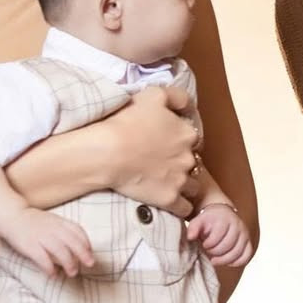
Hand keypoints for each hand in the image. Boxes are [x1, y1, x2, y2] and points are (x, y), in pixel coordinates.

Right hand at [1, 207, 93, 277]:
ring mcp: (41, 236)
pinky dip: (49, 267)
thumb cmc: (35, 222)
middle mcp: (52, 228)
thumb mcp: (53, 221)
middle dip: (83, 254)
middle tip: (90, 264)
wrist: (12, 217)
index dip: (86, 243)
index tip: (91, 253)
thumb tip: (81, 247)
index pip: (78, 231)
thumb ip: (65, 230)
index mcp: (59, 221)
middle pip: (72, 241)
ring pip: (60, 250)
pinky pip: (42, 258)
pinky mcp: (29, 245)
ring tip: (73, 273)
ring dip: (69, 263)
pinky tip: (53, 274)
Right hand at [103, 85, 200, 217]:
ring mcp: (181, 180)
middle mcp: (190, 158)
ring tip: (168, 183)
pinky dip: (180, 206)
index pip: (193, 138)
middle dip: (183, 163)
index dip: (181, 140)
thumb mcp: (154, 95)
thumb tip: (187, 104)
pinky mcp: (170, 200)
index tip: (167, 143)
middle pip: (194, 162)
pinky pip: (185, 208)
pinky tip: (170, 201)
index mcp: (188, 133)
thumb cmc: (128, 121)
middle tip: (163, 163)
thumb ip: (177, 96)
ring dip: (185, 185)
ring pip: (194, 186)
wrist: (108, 152)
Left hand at [186, 204, 253, 267]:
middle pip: (228, 245)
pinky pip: (247, 255)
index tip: (204, 244)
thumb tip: (190, 237)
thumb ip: (193, 228)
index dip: (209, 244)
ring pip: (238, 252)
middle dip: (215, 252)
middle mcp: (237, 225)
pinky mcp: (248, 242)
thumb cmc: (209, 221)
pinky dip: (237, 262)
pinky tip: (227, 261)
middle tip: (208, 252)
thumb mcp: (199, 221)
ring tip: (215, 260)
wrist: (222, 215)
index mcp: (224, 219)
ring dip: (224, 260)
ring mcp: (244, 234)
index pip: (218, 236)